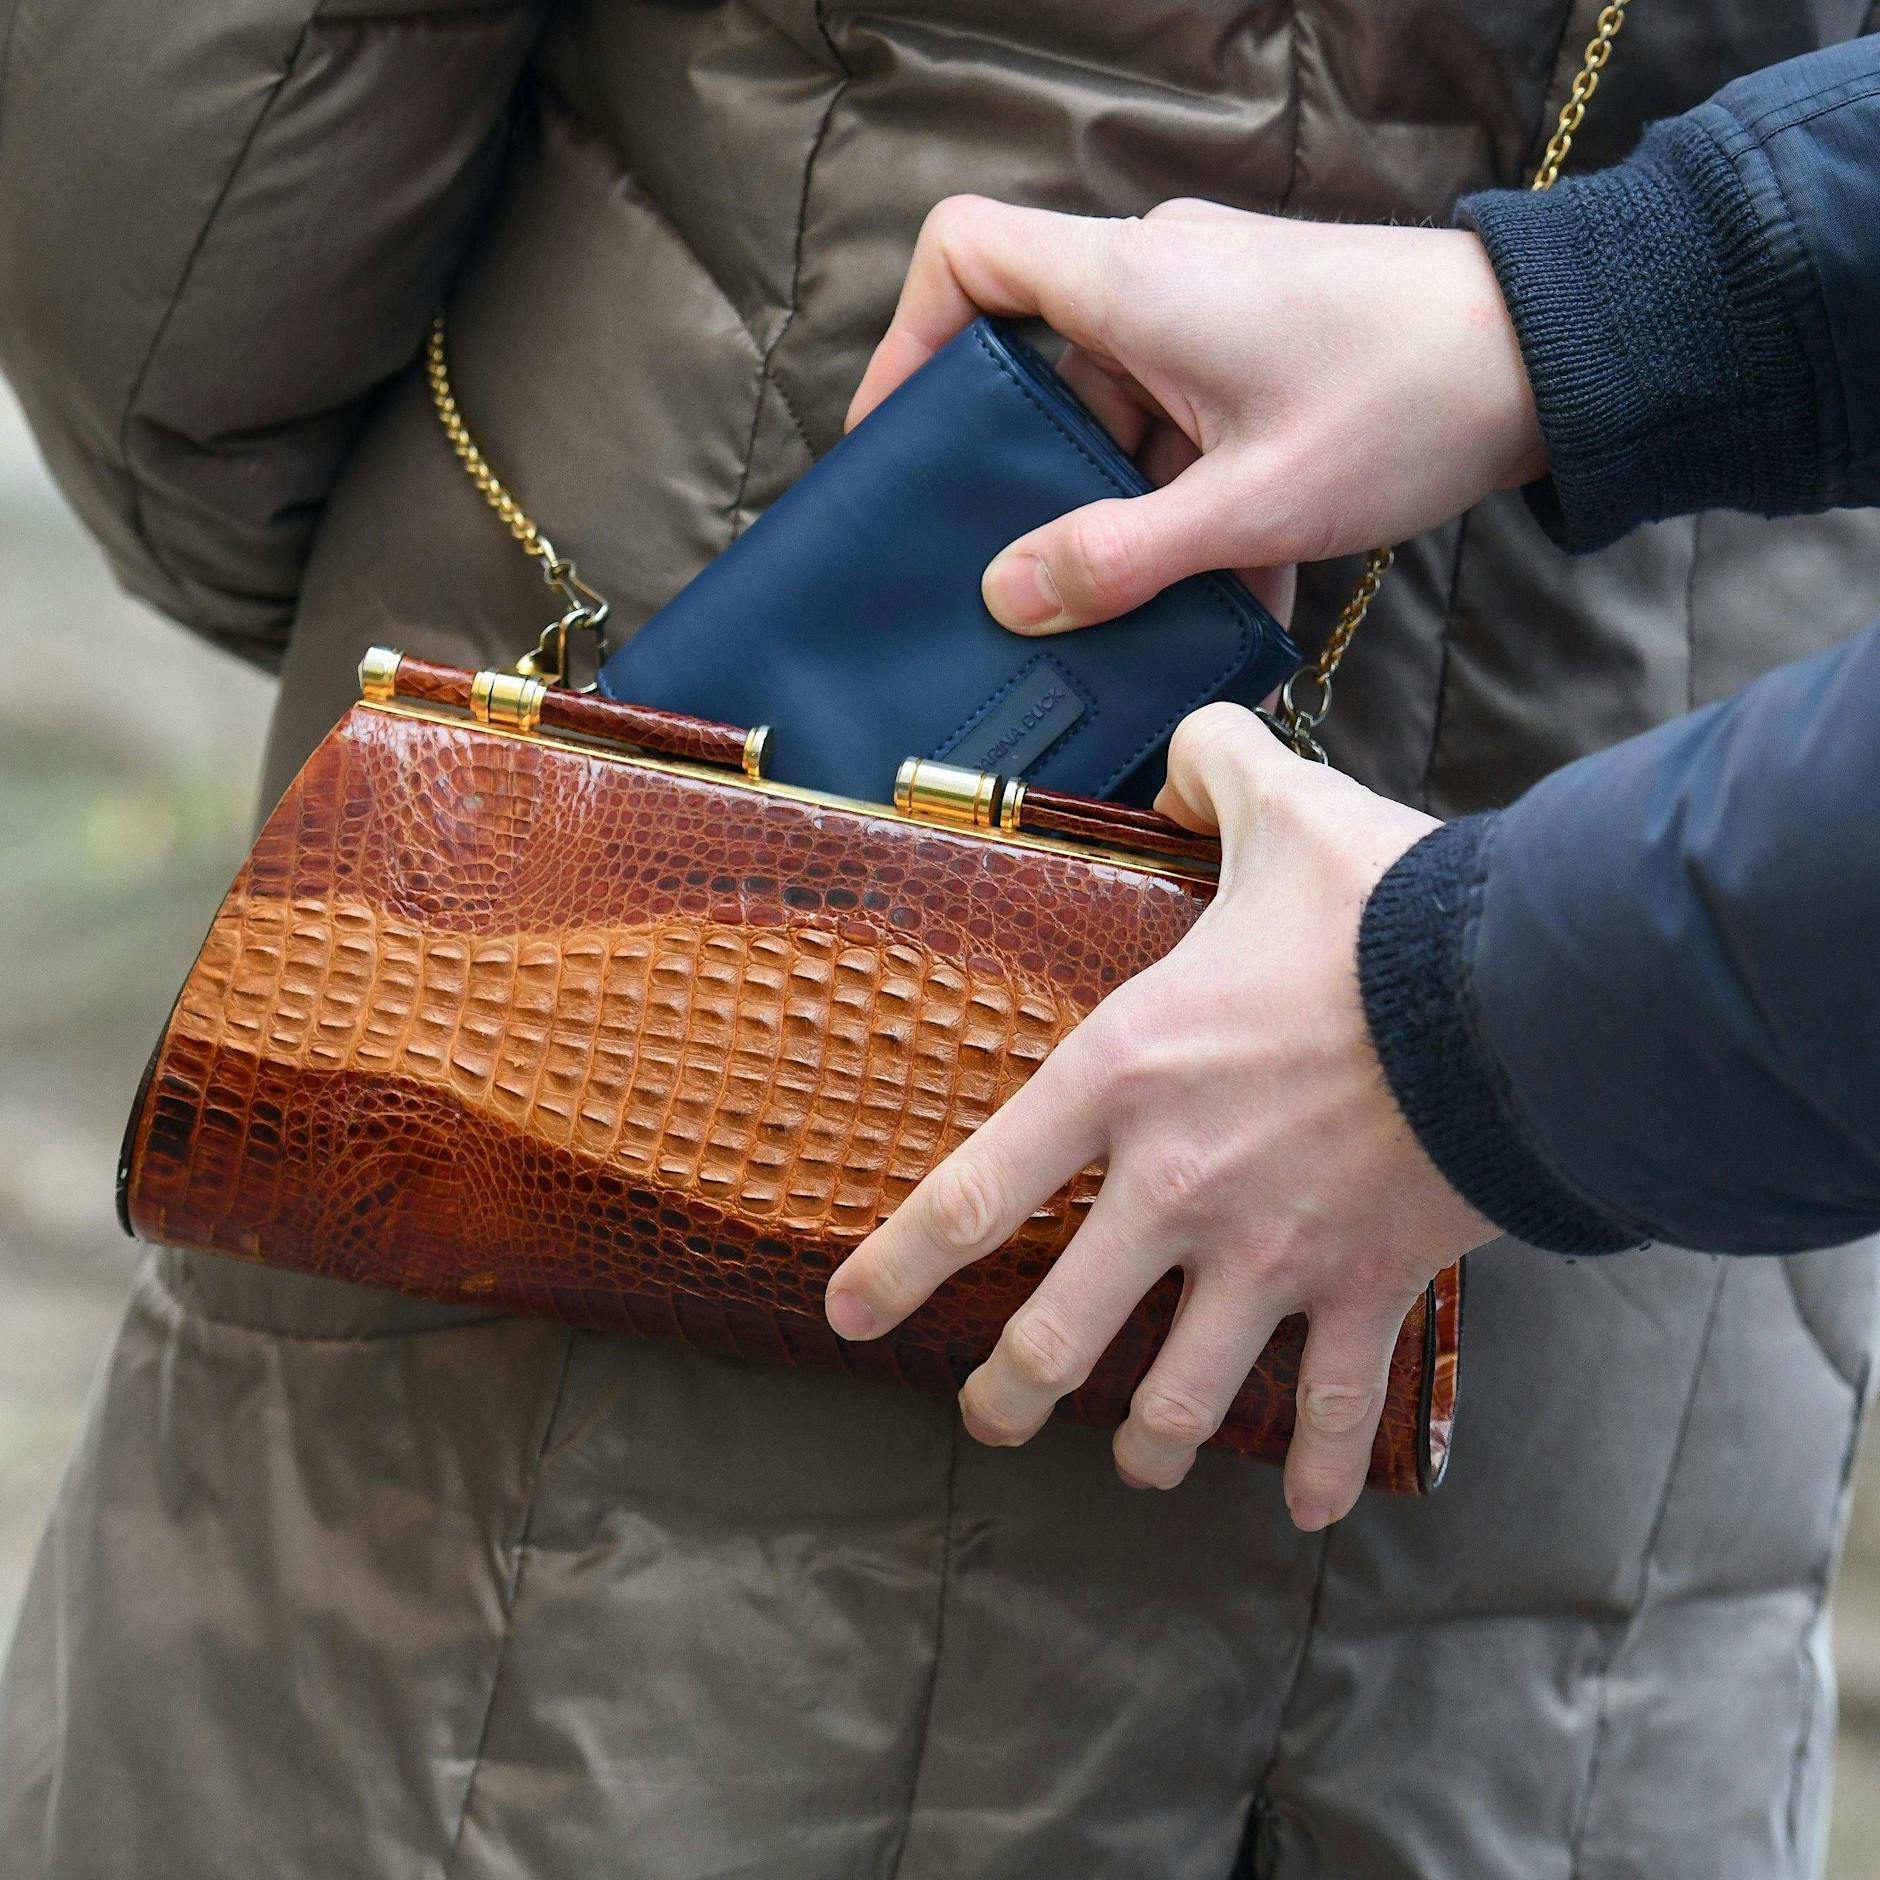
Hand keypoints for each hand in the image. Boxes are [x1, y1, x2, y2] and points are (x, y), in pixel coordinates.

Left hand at [823, 704, 1494, 1526]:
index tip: (849, 1317)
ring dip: (1147, 1439)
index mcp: (1126, 1076)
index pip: (973, 1193)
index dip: (896, 1269)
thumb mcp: (1283, 810)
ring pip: (1181, 1395)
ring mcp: (1272, 1251)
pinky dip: (1310, 1470)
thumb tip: (1182, 755)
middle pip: (1061, 1333)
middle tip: (990, 1417)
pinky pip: (1328, 1405)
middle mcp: (1179, 1185)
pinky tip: (1298, 1512)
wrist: (1525, 992)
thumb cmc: (1389, 909)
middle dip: (1013, 1393)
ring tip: (1130, 1459)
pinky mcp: (1366, 1286)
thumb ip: (1209, 769)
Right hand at [847, 196, 1543, 635]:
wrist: (1555, 359)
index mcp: (1132, 283)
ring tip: (1172, 603)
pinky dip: (1197, 503)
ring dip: (1138, 514)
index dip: (910, 340)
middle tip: (1031, 572)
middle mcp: (1158, 278)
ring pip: (1121, 416)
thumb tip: (1008, 595)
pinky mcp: (1257, 346)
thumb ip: (1117, 557)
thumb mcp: (1246, 506)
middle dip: (1037, 482)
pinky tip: (1241, 585)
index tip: (902, 439)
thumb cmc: (1406, 402)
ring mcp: (1211, 311)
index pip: (967, 254)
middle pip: (1038, 369)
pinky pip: (1186, 426)